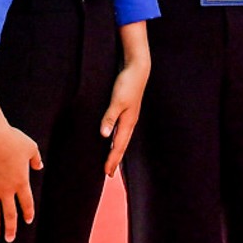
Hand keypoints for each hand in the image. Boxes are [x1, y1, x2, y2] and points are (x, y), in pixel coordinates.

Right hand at [0, 120, 40, 242]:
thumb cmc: (11, 140)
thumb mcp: (31, 147)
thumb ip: (35, 158)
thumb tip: (39, 164)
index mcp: (21, 182)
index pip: (26, 203)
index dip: (28, 212)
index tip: (28, 220)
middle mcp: (6, 189)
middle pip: (10, 213)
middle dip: (10, 228)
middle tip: (9, 238)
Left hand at [100, 58, 148, 175]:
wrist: (138, 69)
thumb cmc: (127, 83)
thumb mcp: (117, 100)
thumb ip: (110, 117)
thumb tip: (104, 135)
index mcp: (128, 122)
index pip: (118, 146)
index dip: (112, 159)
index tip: (106, 172)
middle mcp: (130, 122)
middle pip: (122, 145)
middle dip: (115, 159)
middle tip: (109, 173)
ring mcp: (130, 116)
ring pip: (122, 139)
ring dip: (116, 150)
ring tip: (111, 160)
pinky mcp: (128, 110)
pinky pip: (122, 130)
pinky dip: (117, 139)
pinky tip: (112, 139)